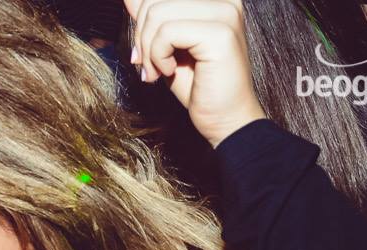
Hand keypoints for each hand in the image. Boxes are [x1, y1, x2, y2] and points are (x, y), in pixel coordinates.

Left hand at [126, 0, 266, 146]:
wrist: (224, 120)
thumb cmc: (198, 86)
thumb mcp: (166, 46)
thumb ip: (153, 19)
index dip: (140, 16)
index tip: (142, 50)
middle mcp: (225, 0)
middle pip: (154, 0)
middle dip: (140, 34)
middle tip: (144, 65)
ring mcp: (225, 13)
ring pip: (157, 13)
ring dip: (148, 49)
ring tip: (156, 72)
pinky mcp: (221, 33)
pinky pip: (167, 32)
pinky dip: (158, 56)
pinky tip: (170, 72)